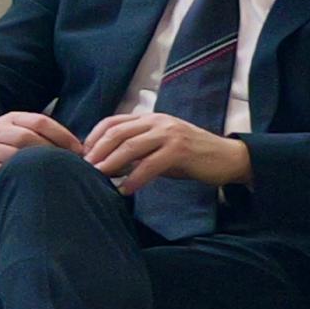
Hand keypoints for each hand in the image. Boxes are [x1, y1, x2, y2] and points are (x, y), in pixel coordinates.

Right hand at [0, 110, 81, 188]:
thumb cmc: (6, 142)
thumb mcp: (20, 129)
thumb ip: (42, 133)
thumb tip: (77, 148)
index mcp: (12, 118)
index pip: (40, 121)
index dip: (62, 135)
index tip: (78, 149)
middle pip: (28, 136)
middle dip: (52, 150)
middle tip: (69, 163)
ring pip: (17, 153)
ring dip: (40, 162)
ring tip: (55, 171)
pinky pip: (8, 169)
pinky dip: (24, 173)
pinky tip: (37, 178)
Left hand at [85, 110, 250, 194]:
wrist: (228, 158)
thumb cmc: (190, 156)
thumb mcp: (159, 148)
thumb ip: (136, 151)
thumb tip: (106, 165)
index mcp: (149, 118)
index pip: (112, 122)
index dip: (93, 138)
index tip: (82, 155)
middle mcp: (157, 121)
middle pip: (116, 133)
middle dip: (97, 152)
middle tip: (84, 168)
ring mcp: (169, 134)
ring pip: (130, 147)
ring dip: (110, 164)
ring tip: (98, 178)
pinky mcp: (180, 150)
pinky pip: (150, 165)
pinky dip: (134, 178)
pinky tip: (125, 190)